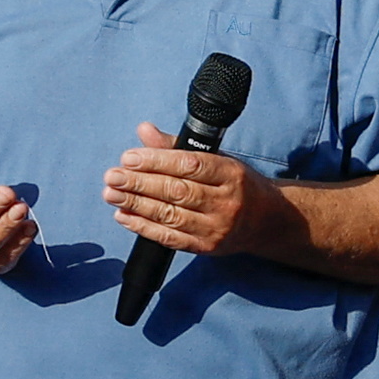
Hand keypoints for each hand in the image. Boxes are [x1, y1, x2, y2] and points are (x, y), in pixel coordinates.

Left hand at [104, 120, 279, 263]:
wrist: (266, 222)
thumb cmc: (236, 184)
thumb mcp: (217, 158)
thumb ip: (177, 147)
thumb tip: (144, 131)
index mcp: (230, 173)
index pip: (189, 165)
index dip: (156, 161)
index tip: (129, 157)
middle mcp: (226, 201)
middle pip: (177, 192)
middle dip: (140, 183)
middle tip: (112, 176)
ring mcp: (217, 227)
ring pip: (171, 215)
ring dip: (136, 205)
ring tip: (112, 194)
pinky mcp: (206, 247)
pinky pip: (170, 238)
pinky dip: (143, 227)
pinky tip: (124, 216)